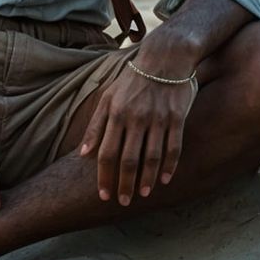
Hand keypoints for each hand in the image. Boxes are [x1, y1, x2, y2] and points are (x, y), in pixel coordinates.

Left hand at [78, 50, 195, 205]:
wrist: (165, 57)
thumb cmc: (133, 79)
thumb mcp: (108, 97)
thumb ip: (95, 125)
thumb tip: (82, 154)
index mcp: (116, 114)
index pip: (106, 153)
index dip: (104, 177)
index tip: (103, 195)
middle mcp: (136, 118)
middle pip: (128, 159)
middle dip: (125, 184)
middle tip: (123, 201)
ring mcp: (158, 118)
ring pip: (151, 157)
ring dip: (147, 179)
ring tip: (144, 194)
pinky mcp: (177, 117)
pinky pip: (173, 147)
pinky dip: (169, 166)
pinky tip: (165, 179)